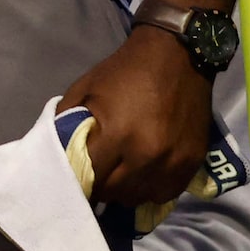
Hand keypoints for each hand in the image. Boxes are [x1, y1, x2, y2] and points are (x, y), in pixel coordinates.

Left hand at [61, 27, 210, 205]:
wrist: (177, 53)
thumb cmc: (125, 71)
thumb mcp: (85, 88)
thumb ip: (66, 123)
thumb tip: (57, 153)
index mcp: (118, 134)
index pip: (91, 179)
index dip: (81, 179)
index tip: (78, 175)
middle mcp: (148, 155)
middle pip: (115, 193)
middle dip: (102, 186)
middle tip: (98, 173)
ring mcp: (173, 162)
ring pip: (139, 197)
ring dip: (126, 190)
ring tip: (121, 173)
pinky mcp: (192, 163)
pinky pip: (165, 194)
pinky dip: (151, 188)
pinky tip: (144, 173)